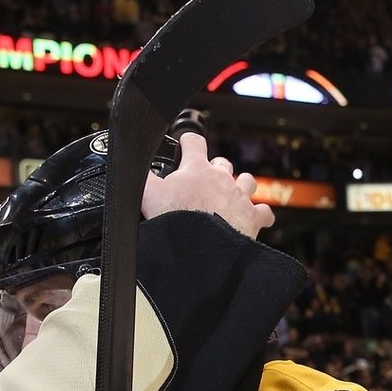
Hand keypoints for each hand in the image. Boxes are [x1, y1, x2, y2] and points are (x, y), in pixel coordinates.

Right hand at [141, 132, 273, 239]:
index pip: (194, 142)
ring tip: (234, 194)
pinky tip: (256, 218)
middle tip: (207, 180)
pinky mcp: (252, 217)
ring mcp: (239, 196)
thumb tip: (128, 167)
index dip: (188, 142)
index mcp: (196, 169)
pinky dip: (260, 214)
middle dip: (216, 168)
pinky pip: (263, 211)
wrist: (201, 248)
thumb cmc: (176, 220)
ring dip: (241, 185)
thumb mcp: (148, 195)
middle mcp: (221, 178)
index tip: (186, 143)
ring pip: (247, 180)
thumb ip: (140, 179)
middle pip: (222, 163)